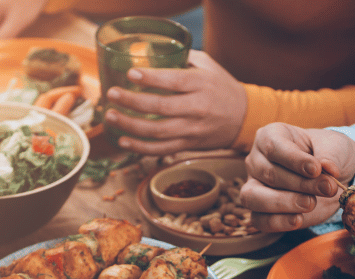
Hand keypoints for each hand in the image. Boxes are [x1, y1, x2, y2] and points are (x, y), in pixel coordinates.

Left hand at [103, 51, 247, 154]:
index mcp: (201, 85)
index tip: (130, 74)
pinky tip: (123, 141)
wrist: (244, 118)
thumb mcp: (208, 67)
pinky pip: (162, 150)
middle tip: (111, 94)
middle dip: (132, 101)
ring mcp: (193, 130)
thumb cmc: (222, 88)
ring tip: (111, 116)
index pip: (174, 81)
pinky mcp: (189, 146)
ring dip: (130, 126)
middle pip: (160, 107)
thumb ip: (184, 59)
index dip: (150, 78)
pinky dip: (140, 148)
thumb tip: (152, 52)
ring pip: (157, 131)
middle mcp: (197, 108)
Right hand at [242, 123, 354, 230]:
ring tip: (311, 203)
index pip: (274, 147)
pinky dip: (278, 222)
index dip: (294, 160)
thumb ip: (330, 155)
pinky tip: (298, 219)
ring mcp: (255, 187)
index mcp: (270, 136)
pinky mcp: (261, 211)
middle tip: (327, 188)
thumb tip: (325, 168)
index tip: (317, 169)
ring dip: (284, 203)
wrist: (333, 177)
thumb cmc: (330, 154)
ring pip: (254, 197)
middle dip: (300, 184)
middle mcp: (257, 160)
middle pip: (268, 173)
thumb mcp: (336, 146)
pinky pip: (260, 220)